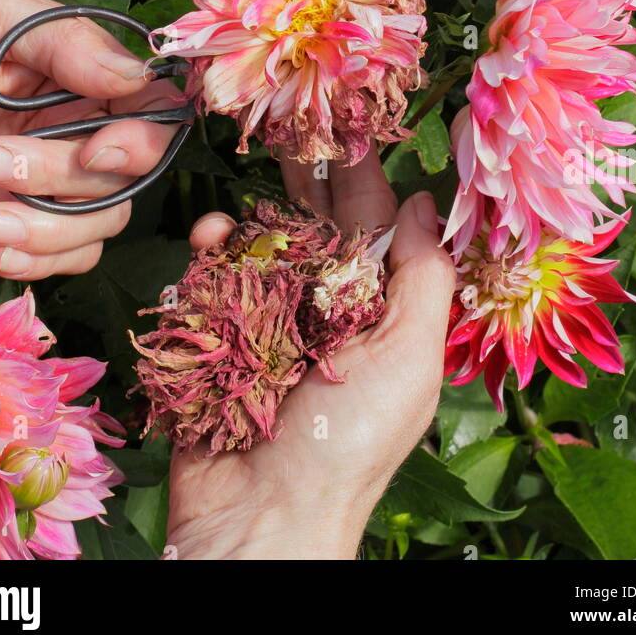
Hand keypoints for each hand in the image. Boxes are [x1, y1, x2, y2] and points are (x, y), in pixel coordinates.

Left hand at [0, 0, 178, 278]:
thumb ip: (66, 38)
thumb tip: (136, 75)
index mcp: (76, 68)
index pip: (152, 106)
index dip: (143, 136)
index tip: (99, 147)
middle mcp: (70, 122)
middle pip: (127, 172)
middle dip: (68, 179)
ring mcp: (40, 176)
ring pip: (101, 220)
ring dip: (50, 227)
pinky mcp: (7, 218)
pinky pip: (63, 256)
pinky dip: (42, 262)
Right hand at [166, 149, 454, 559]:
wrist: (260, 521)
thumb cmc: (348, 446)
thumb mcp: (409, 359)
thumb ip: (423, 278)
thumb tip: (426, 203)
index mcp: (377, 309)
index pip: (372, 223)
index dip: (361, 169)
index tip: (346, 112)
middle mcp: (324, 308)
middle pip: (313, 221)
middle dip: (303, 170)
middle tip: (288, 114)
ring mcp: (266, 321)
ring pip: (259, 243)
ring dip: (253, 211)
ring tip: (247, 186)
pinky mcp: (215, 336)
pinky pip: (210, 279)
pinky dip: (208, 253)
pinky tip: (209, 238)